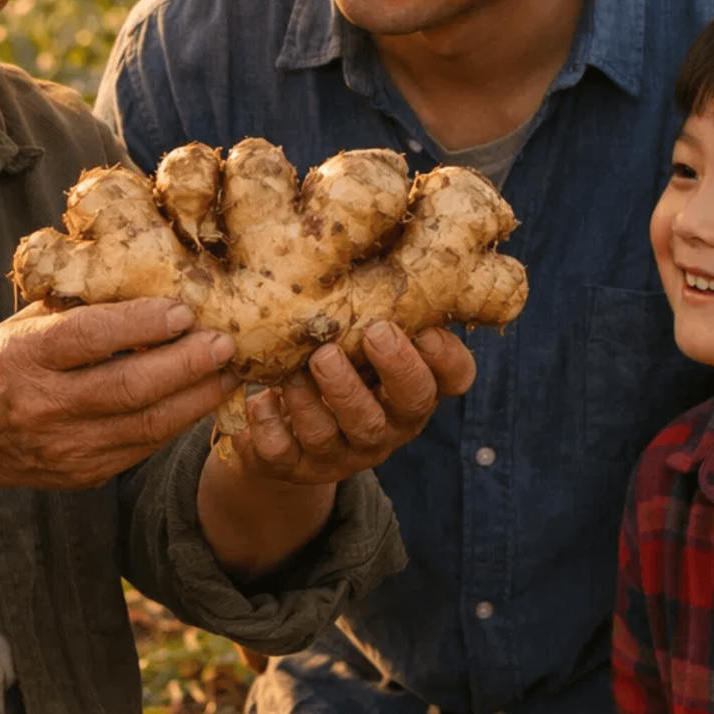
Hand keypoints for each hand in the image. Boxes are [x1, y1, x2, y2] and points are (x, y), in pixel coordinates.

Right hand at [0, 298, 238, 494]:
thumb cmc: (5, 361)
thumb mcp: (28, 323)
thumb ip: (83, 306)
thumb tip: (155, 271)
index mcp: (24, 356)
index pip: (88, 338)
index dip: (140, 324)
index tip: (183, 310)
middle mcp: (42, 406)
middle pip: (127, 388)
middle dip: (186, 365)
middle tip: (225, 342)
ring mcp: (64, 447)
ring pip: (146, 426)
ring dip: (197, 398)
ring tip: (230, 371)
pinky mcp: (84, 474)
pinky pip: (144, 446)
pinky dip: (181, 421)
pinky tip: (206, 397)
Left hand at [226, 322, 475, 484]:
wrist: (289, 432)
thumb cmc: (342, 364)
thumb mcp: (368, 340)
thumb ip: (383, 308)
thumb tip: (387, 247)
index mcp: (413, 390)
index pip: (453, 378)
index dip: (447, 358)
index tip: (428, 330)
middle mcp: (387, 426)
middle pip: (404, 406)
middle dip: (393, 368)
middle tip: (371, 332)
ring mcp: (342, 451)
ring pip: (338, 432)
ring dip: (318, 399)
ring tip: (302, 367)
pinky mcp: (294, 465)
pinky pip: (282, 454)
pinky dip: (269, 427)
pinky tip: (260, 398)